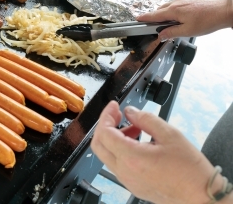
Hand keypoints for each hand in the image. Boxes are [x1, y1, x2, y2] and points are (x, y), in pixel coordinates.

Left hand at [91, 101, 226, 203]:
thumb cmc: (190, 171)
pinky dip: (121, 150)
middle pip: (99, 145)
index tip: (113, 106)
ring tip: (135, 128)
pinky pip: (118, 164)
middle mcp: (125, 171)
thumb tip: (130, 112)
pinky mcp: (133, 185)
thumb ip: (146, 119)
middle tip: (117, 115)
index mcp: (131, 158)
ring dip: (115, 138)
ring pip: (108, 155)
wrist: (201, 197)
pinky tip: (139, 143)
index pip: (104, 133)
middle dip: (105, 126)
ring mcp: (127, 180)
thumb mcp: (170, 135)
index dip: (106, 115)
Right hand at [136, 0, 232, 39]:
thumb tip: (161, 35)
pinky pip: (175, 5)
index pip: (154, 15)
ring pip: (168, 7)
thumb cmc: (208, 20)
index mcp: (174, 10)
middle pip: (160, 10)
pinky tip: (179, 18)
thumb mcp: (188, 31)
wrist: (225, 10)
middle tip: (154, 27)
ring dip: (164, 14)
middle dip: (155, 18)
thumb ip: (172, 32)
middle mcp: (176, 2)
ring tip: (168, 24)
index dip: (145, 18)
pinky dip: (172, 11)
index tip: (137, 19)